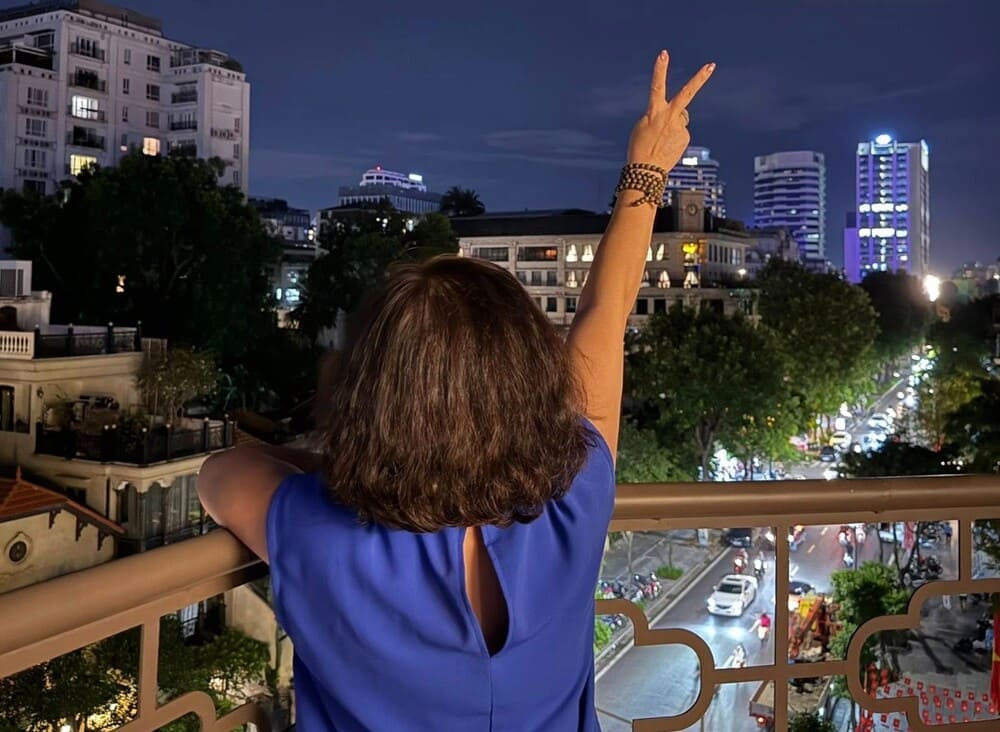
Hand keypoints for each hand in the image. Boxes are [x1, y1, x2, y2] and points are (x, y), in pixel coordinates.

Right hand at [627, 51, 714, 170]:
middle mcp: (670, 117)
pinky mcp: (686, 138)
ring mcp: (680, 127)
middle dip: (699, 78)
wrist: (646, 170)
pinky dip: (674, 137)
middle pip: (687, 93)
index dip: (660, 69)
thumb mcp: (643, 125)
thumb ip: (661, 114)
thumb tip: (681, 114)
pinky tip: (666, 146)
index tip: (664, 53)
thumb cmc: (639, 146)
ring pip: (680, 118)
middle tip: (712, 65)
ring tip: (661, 140)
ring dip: (673, 125)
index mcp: (654, 111)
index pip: (657, 86)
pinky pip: (681, 132)